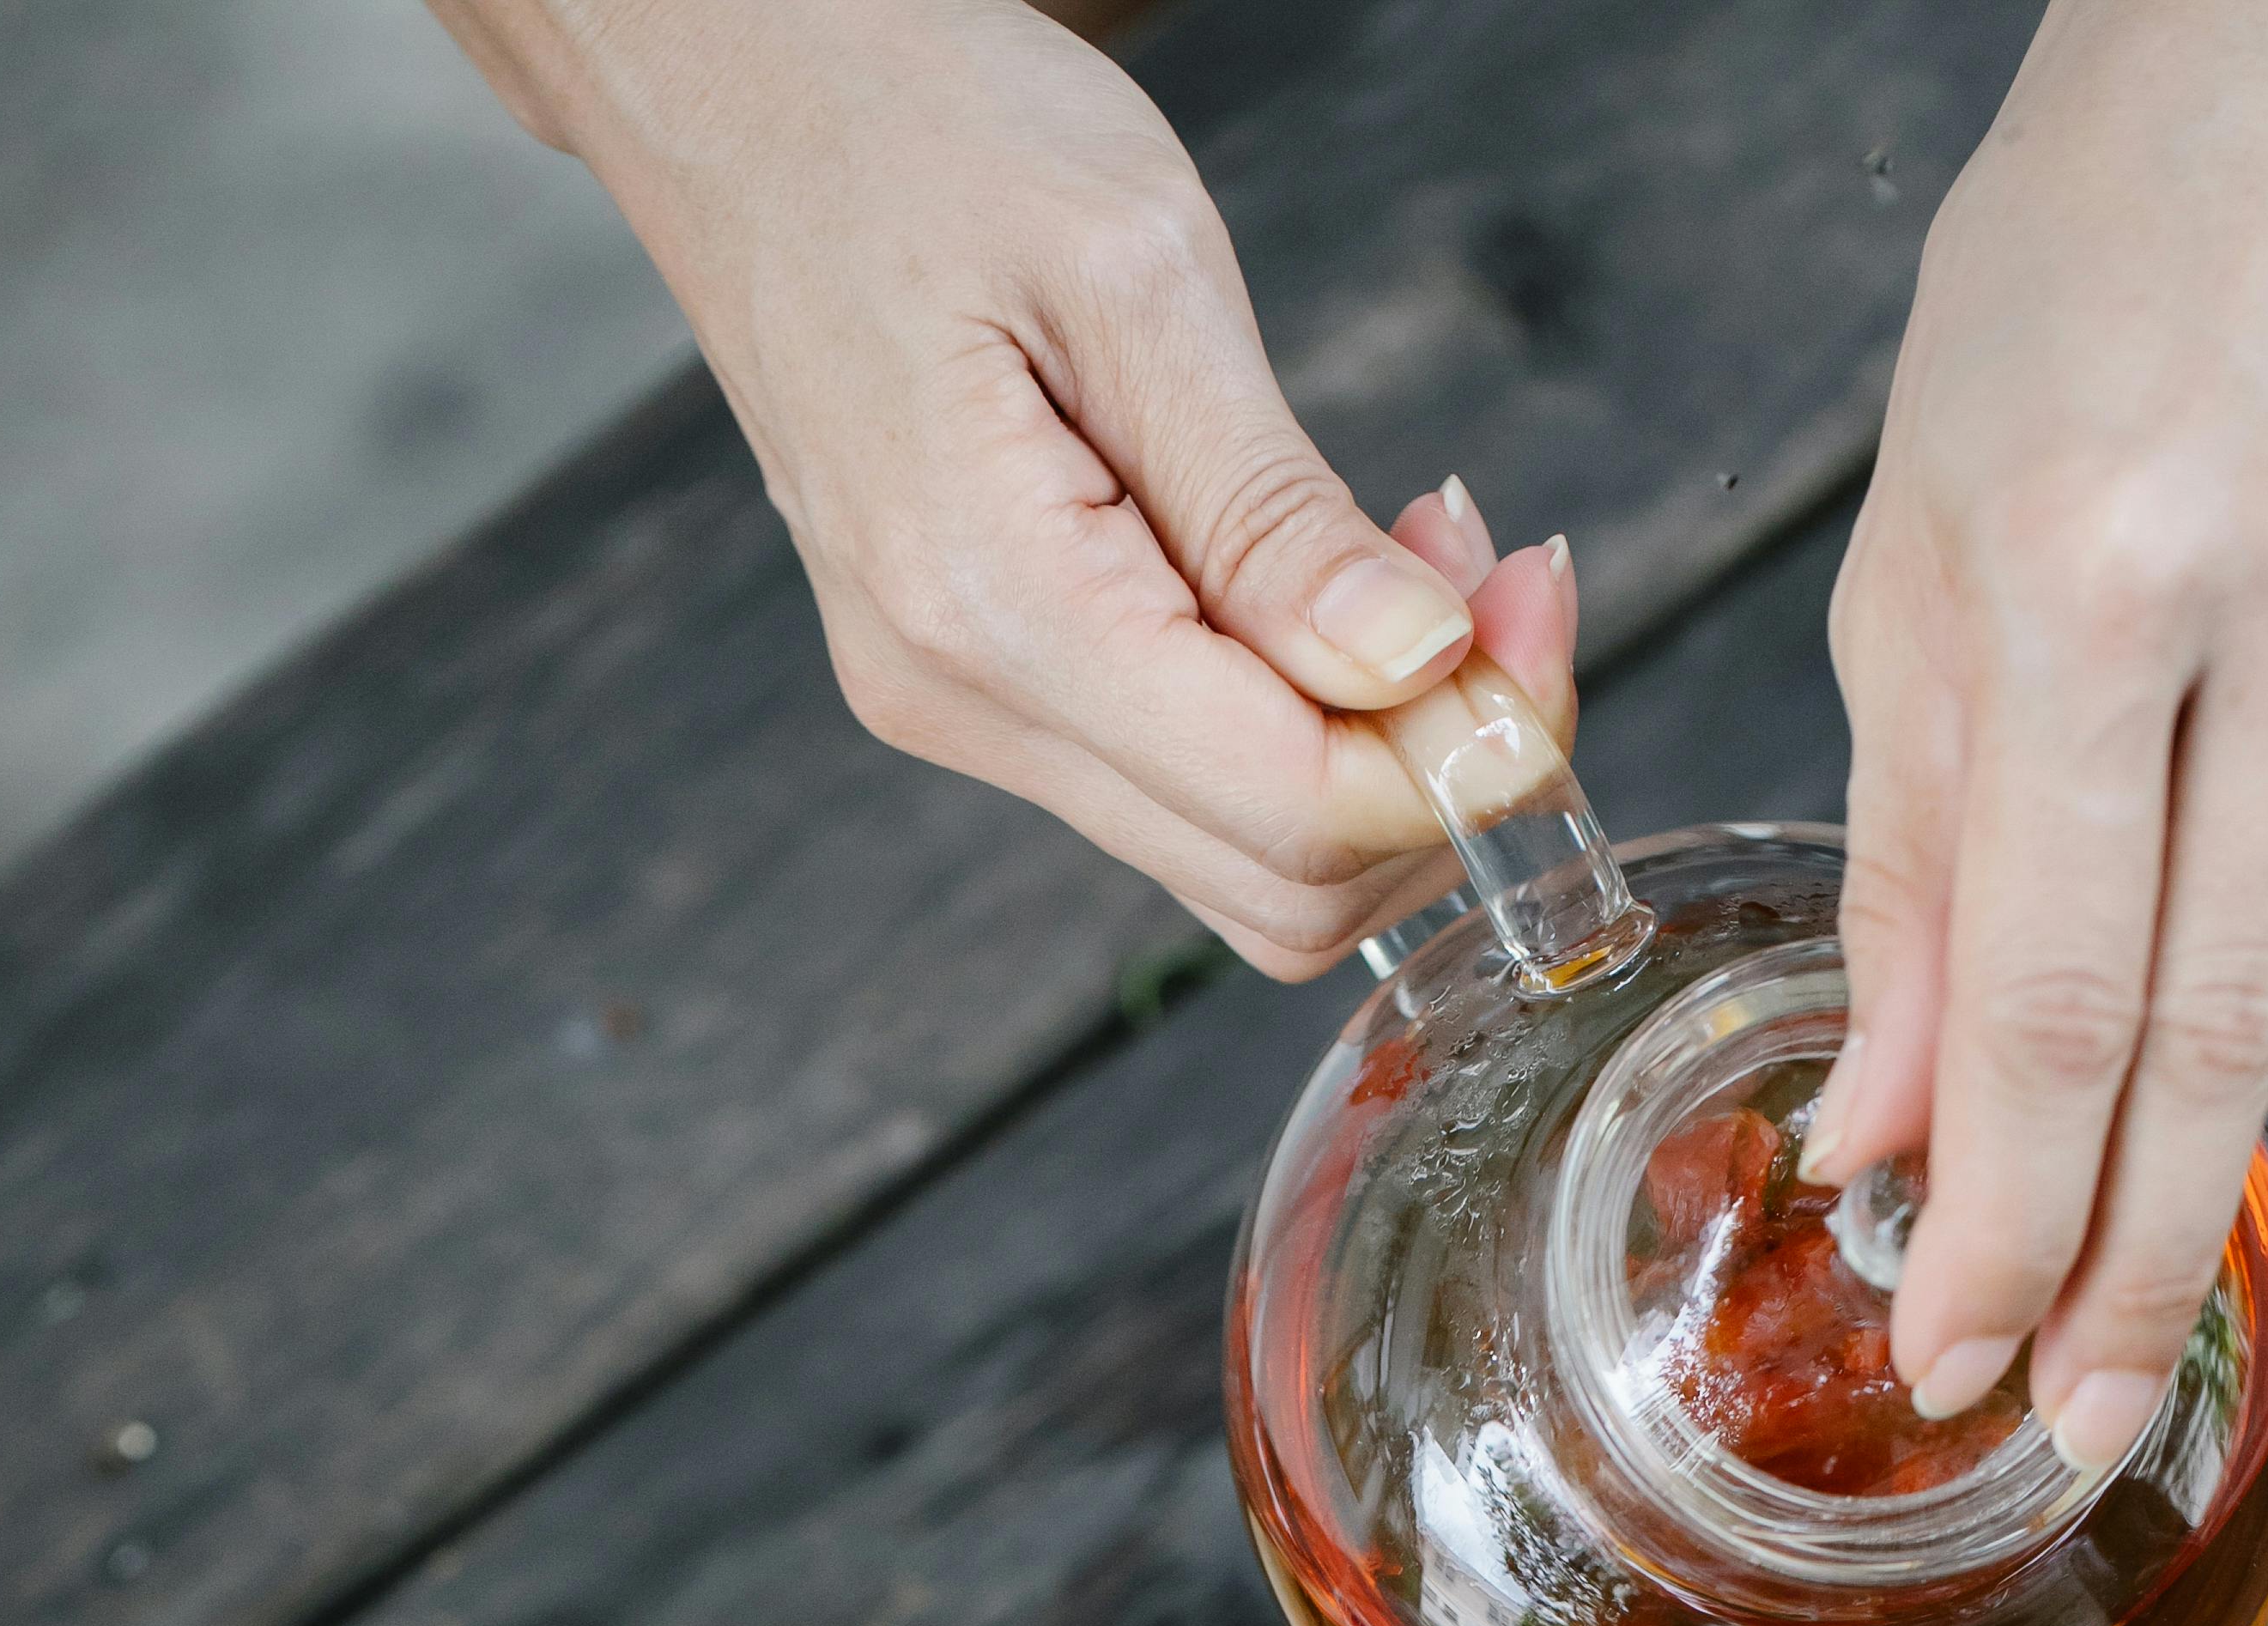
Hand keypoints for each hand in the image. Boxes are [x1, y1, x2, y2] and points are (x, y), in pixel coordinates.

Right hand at [429, 0, 1577, 976]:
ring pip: (1243, 864)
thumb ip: (1275, 508)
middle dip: (1437, 770)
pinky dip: (1298, 722)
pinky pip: (1186, 785)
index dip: (1459, 750)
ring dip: (1377, 753)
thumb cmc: (910, 125)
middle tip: (1502, 588)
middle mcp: (966, 702)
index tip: (1530, 608)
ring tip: (1419, 567)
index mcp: (995, 606)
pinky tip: (1325, 588)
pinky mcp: (986, 689)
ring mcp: (967, 713)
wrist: (737, 93)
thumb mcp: (1139, 271)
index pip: (1294, 813)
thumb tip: (1415, 673)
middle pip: (1281, 889)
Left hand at [1802, 0, 2267, 1467]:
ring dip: (2205, 975)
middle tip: (2082, 1419)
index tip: (1967, 1372)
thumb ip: (1909, 888)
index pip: (2056, 1000)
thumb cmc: (2061, 331)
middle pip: (2219, 1042)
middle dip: (2137, 1267)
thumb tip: (1896, 1156)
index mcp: (2098, 571)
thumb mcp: (1908, 583)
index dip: (2014, 1226)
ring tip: (2167, 792)